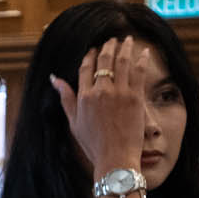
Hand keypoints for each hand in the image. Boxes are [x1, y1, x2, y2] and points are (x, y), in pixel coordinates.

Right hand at [50, 36, 151, 180]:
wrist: (115, 157)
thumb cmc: (93, 144)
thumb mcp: (74, 122)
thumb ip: (66, 98)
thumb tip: (54, 79)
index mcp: (84, 96)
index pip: (86, 68)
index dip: (90, 56)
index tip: (94, 50)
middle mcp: (101, 91)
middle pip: (104, 61)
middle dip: (108, 47)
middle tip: (112, 41)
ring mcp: (119, 93)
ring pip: (122, 62)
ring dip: (124, 48)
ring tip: (126, 40)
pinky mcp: (135, 97)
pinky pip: (139, 72)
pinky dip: (142, 59)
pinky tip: (144, 52)